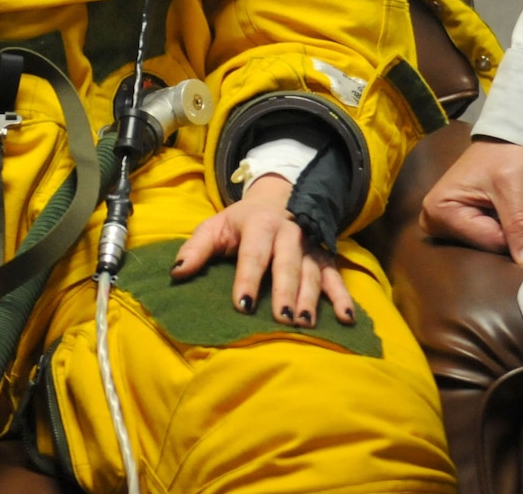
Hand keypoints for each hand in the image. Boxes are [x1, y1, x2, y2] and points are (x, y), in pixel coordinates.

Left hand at [170, 175, 354, 327]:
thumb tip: (176, 273)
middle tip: (282, 319)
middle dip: (285, 291)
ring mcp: (309, 246)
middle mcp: (289, 233)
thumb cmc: (240, 222)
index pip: (252, 254)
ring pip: (312, 273)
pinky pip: (336, 277)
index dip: (247, 279)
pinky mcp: (324, 258)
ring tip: (305, 324)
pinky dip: (343, 297)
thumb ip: (195, 249)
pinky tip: (346, 318)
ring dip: (311, 299)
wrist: (278, 198)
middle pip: (287, 264)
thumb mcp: (215, 227)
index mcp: (259, 225)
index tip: (242, 306)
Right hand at [418, 137, 522, 266]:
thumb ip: (519, 226)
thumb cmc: (505, 152)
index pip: (488, 241)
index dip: (522, 238)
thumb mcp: (512, 187)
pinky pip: (506, 234)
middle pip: (494, 243)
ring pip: (504, 241)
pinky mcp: (475, 222)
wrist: (511, 133)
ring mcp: (458, 223)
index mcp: (439, 212)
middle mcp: (441, 222)